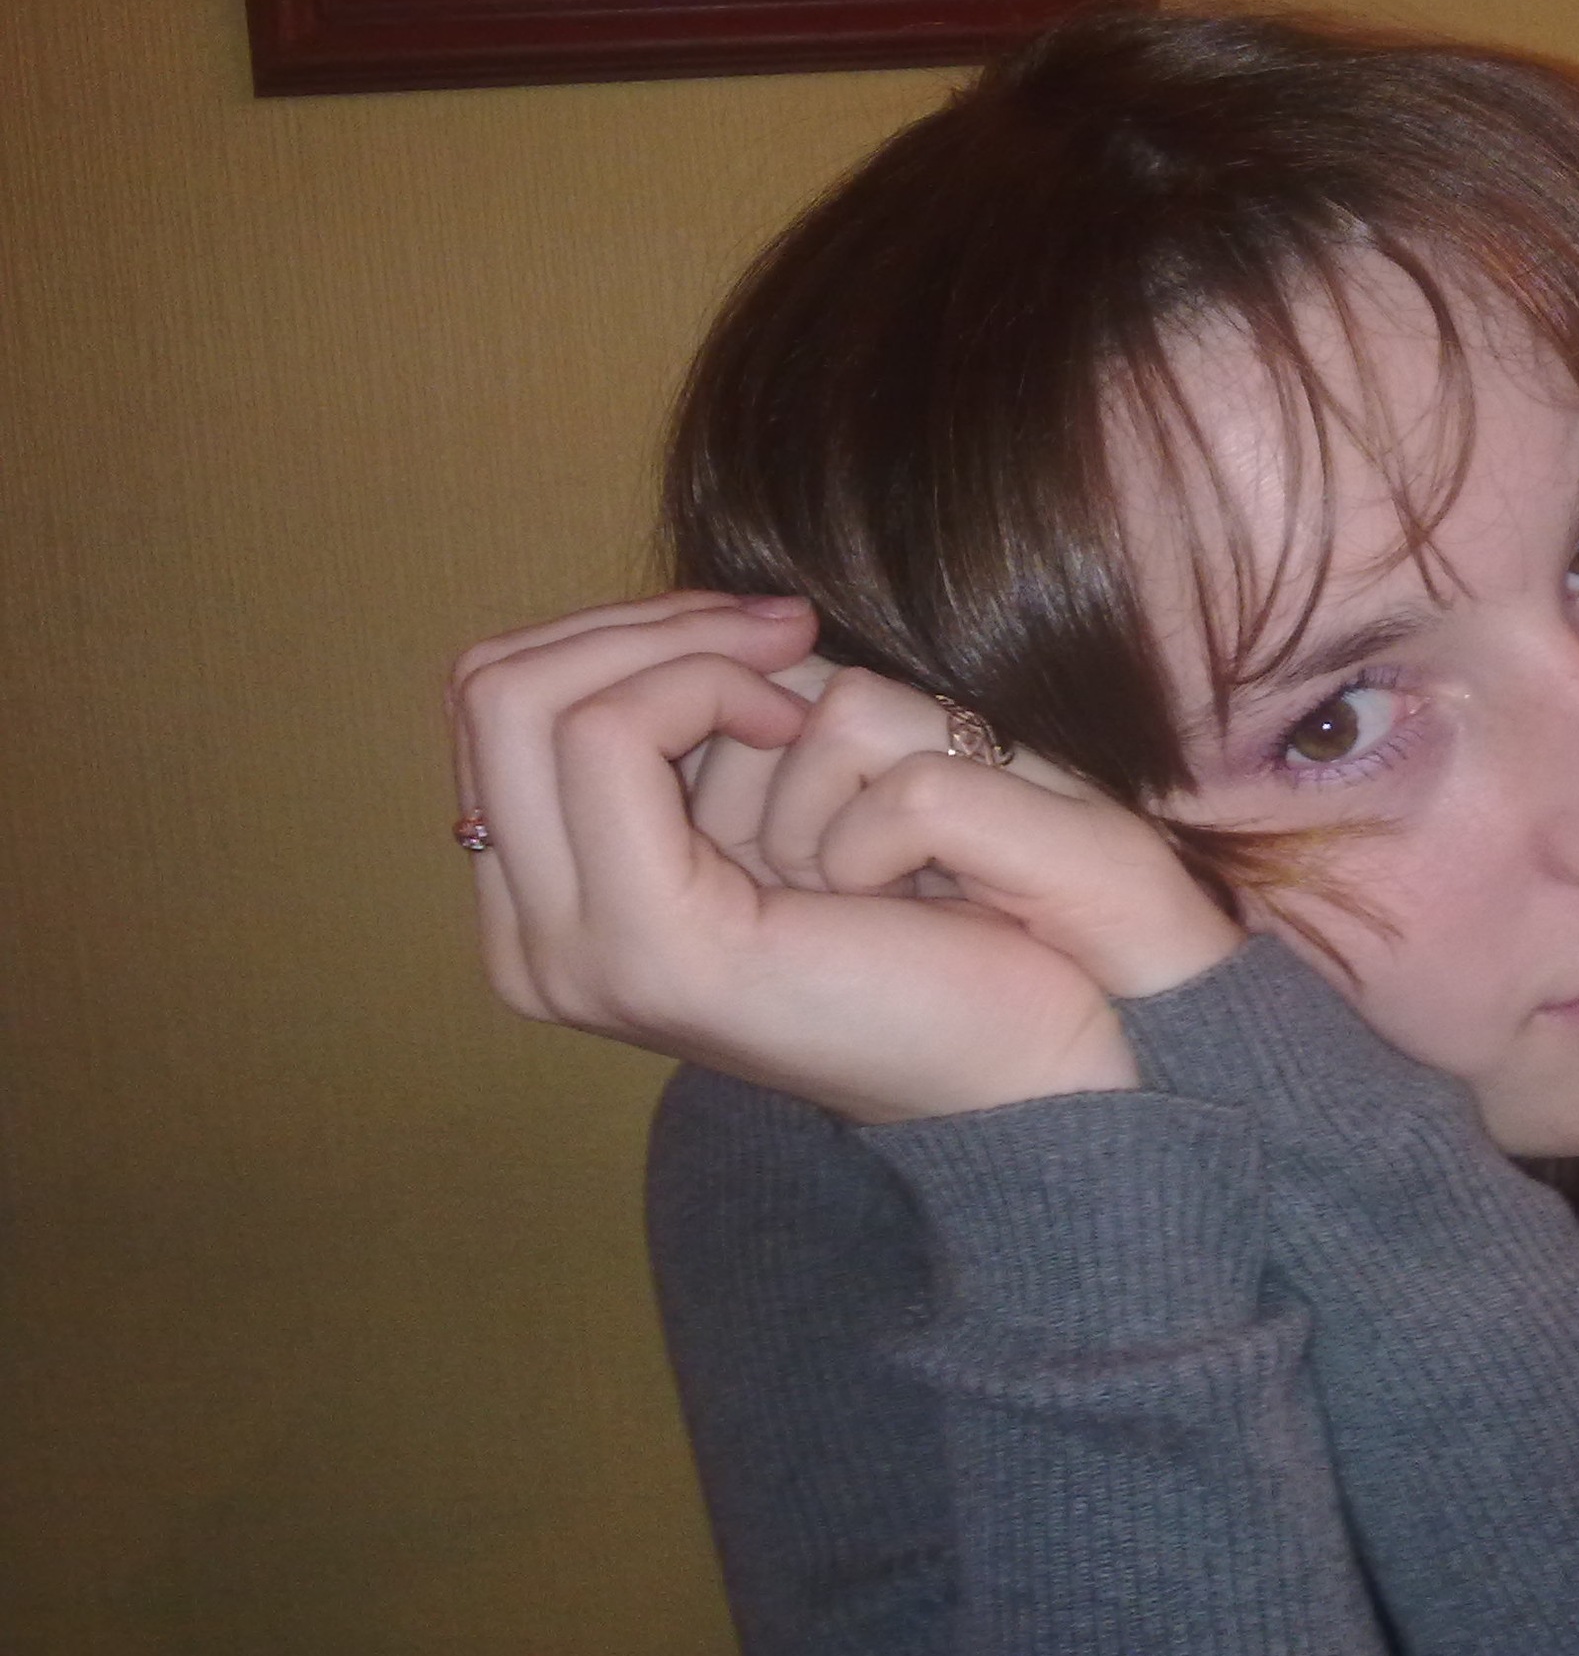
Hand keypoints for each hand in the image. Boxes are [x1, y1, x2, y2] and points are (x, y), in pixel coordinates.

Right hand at [446, 593, 1231, 1121]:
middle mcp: (531, 949)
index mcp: (541, 912)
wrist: (1012, 1036)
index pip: (497, 705)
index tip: (748, 627)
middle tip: (777, 628)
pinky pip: (609, 735)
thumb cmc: (911, 907)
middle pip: (490, 690)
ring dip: (677, 648)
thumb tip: (656, 620)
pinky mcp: (646, 945)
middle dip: (637, 624)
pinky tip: (796, 720)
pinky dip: (703, 686)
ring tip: (795, 671)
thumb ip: (684, 728)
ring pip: (529, 700)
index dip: (616, 633)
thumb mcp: (764, 796)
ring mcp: (574, 957)